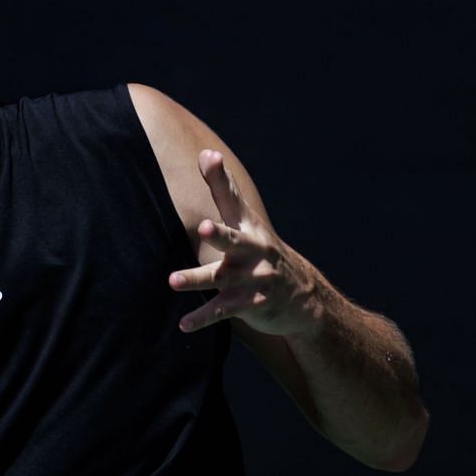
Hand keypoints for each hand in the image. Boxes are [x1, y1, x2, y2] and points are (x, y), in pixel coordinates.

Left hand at [167, 149, 322, 335]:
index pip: (232, 199)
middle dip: (218, 234)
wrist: (303, 297)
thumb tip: (206, 151)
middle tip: (202, 227)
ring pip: (220, 278)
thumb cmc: (261, 252)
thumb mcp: (246, 221)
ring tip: (172, 281)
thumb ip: (223, 190)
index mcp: (248, 228)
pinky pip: (221, 311)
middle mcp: (251, 250)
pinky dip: (202, 317)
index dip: (220, 179)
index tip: (209, 157)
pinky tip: (183, 324)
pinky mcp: (249, 303)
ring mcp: (252, 278)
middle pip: (232, 239)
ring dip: (196, 279)